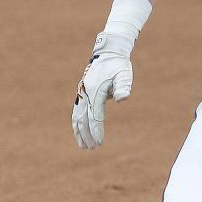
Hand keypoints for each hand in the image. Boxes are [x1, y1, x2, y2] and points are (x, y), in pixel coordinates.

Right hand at [71, 32, 133, 148]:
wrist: (109, 53)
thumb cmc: (119, 65)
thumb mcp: (124, 75)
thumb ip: (123, 86)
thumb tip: (123, 98)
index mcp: (95, 92)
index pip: (94, 116)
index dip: (96, 130)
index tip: (99, 142)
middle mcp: (85, 93)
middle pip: (83, 119)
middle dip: (86, 134)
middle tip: (91, 148)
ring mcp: (82, 93)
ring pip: (77, 116)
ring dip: (79, 131)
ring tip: (83, 145)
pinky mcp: (83, 92)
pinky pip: (77, 110)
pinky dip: (77, 122)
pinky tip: (79, 131)